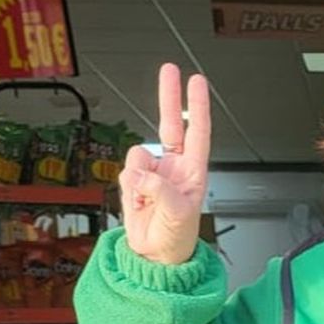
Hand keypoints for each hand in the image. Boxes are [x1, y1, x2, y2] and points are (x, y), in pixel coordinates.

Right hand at [120, 64, 211, 264]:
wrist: (155, 255)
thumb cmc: (177, 237)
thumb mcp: (177, 214)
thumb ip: (160, 190)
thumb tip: (141, 173)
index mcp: (193, 171)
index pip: (197, 132)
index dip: (197, 107)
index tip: (197, 82)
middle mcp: (173, 166)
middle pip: (170, 123)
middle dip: (169, 96)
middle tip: (170, 69)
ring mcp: (152, 172)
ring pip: (137, 155)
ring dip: (138, 177)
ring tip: (148, 200)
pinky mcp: (133, 181)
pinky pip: (125, 173)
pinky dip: (129, 189)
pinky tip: (138, 203)